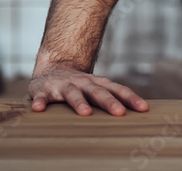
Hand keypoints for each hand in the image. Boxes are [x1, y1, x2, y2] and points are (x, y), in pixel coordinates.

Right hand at [28, 68, 148, 115]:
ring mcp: (63, 85)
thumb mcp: (97, 88)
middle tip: (119, 112)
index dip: (130, 98)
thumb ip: (113, 98)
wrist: (52, 68)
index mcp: (97, 83)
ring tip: (85, 113)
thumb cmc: (80, 85)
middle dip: (109, 102)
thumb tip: (141, 112)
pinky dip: (40, 102)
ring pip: (72, 93)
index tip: (143, 108)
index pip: (117, 90)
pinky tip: (38, 109)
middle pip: (97, 92)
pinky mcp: (44, 90)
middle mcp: (82, 83)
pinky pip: (41, 97)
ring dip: (78, 102)